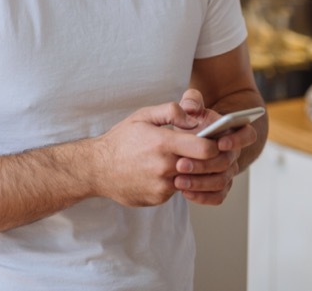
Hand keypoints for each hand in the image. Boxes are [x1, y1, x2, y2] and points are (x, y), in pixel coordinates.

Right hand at [93, 101, 218, 207]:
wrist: (97, 168)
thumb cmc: (121, 140)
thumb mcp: (143, 116)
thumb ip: (171, 111)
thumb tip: (193, 118)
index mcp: (163, 143)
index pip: (206, 149)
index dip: (214, 145)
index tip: (211, 140)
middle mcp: (165, 167)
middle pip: (204, 167)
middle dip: (207, 159)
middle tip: (200, 151)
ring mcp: (162, 186)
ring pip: (191, 179)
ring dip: (190, 171)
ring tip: (176, 159)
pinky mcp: (159, 198)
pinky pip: (176, 189)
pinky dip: (174, 181)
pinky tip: (159, 172)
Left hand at [172, 97, 259, 206]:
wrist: (186, 140)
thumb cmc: (191, 121)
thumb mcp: (190, 106)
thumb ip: (191, 100)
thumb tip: (192, 107)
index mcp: (233, 131)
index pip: (247, 135)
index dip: (237, 140)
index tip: (220, 143)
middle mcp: (233, 153)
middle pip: (227, 162)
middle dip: (205, 164)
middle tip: (182, 164)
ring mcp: (227, 171)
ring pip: (221, 181)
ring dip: (200, 182)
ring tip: (179, 180)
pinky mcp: (219, 187)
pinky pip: (217, 196)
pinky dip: (202, 196)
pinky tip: (185, 193)